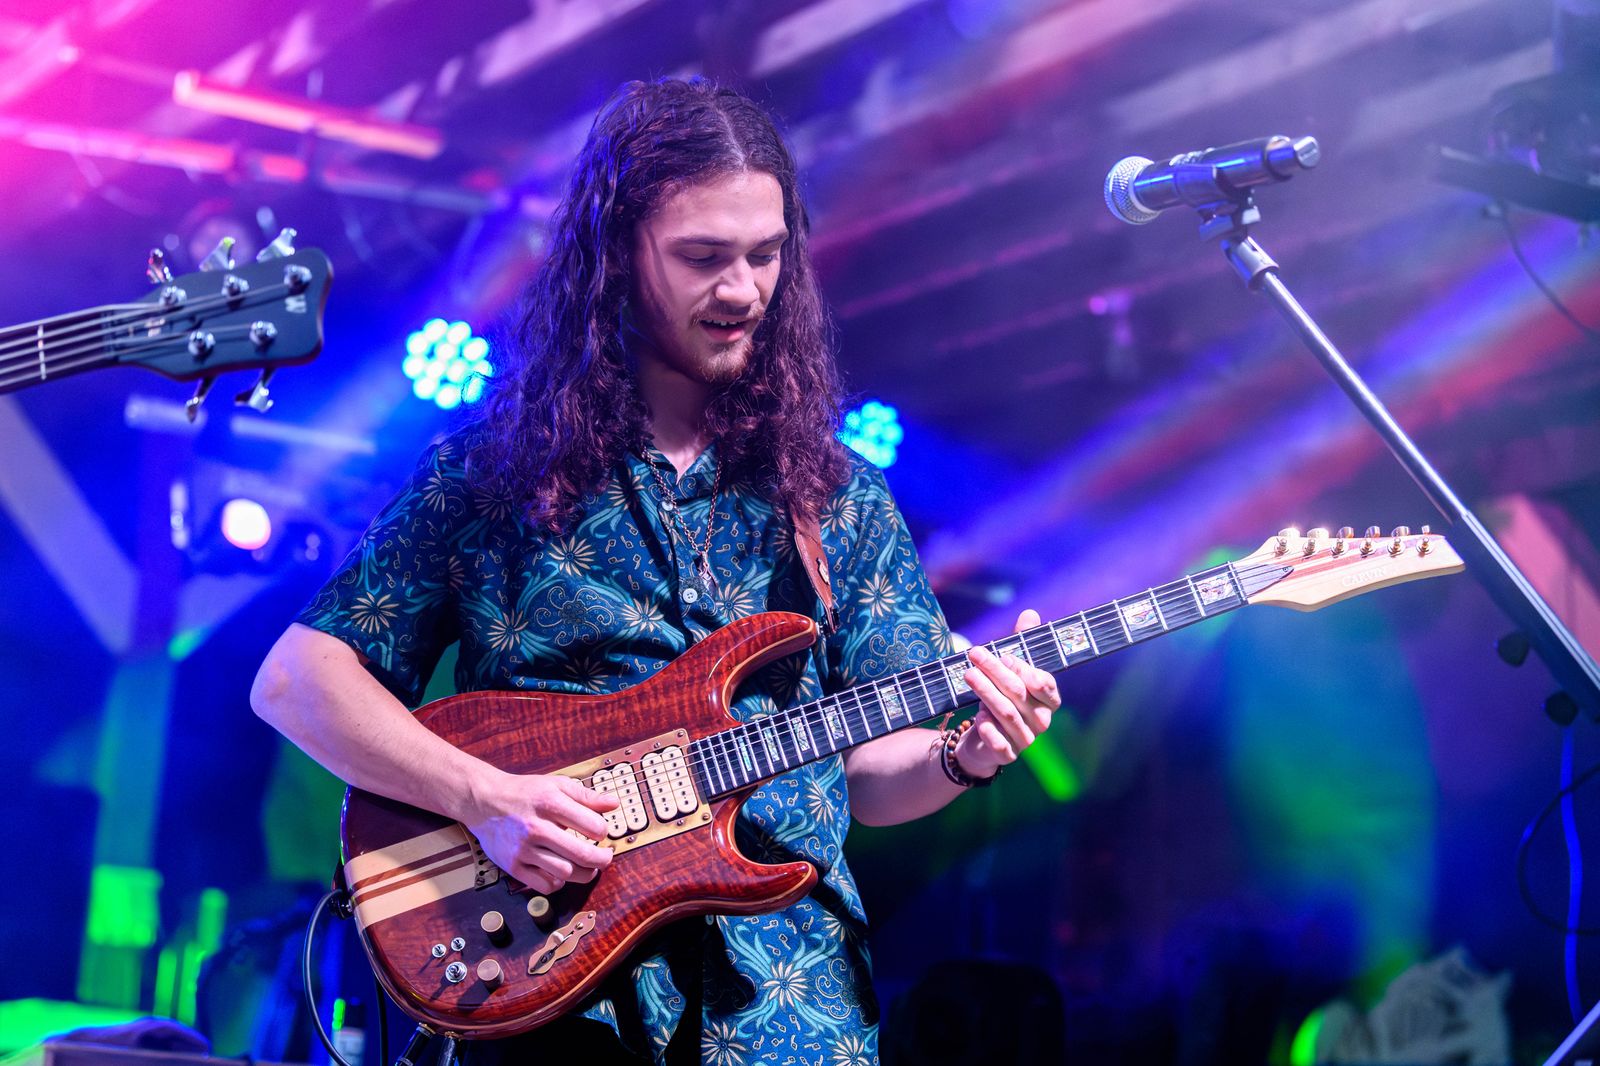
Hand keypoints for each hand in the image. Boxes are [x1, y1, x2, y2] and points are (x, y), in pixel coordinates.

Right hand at [465, 770, 619, 894]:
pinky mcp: (513, 866)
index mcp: (550, 803)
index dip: (603, 831)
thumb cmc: (524, 793)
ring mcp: (523, 849)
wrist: (484, 801)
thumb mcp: (556, 784)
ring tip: (588, 867)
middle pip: (582, 854)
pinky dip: (559, 883)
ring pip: (566, 873)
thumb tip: (613, 804)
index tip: (601, 832)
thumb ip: (586, 796)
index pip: (592, 825)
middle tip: (605, 857)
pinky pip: (544, 885)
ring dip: (584, 873)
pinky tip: (562, 872)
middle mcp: (536, 827)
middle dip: (602, 859)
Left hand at [957, 609, 1061, 778]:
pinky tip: (977, 718)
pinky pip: (1000, 743)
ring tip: (968, 674)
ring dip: (985, 692)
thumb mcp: (1011, 670)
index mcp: (1048, 699)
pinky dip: (988, 730)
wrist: (983, 738)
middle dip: (995, 671)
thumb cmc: (1002, 697)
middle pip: (1019, 693)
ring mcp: (1025, 739)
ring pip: (1006, 713)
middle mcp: (1041, 720)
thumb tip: (1030, 613)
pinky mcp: (1007, 755)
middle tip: (974, 654)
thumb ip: (1022, 644)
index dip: (1025, 669)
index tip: (1005, 655)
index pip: (1045, 684)